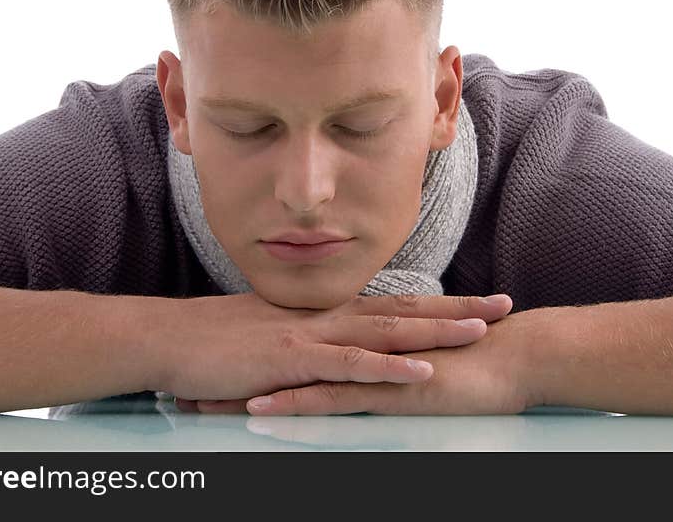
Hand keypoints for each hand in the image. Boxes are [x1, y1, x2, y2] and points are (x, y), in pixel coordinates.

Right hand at [144, 291, 511, 403]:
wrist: (168, 339)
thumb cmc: (214, 340)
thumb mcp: (270, 335)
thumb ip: (305, 339)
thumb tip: (331, 346)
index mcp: (323, 311)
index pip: (390, 303)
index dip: (436, 302)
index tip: (476, 302)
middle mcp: (325, 316)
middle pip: (403, 309)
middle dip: (456, 308)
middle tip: (505, 304)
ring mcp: (311, 336)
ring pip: (386, 331)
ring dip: (436, 331)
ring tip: (482, 331)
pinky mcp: (292, 360)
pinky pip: (350, 365)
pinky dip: (388, 368)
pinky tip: (422, 371)